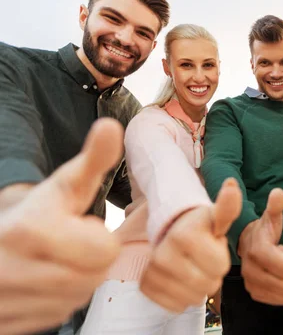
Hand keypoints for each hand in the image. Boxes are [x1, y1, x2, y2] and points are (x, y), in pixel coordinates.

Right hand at [0, 118, 122, 334]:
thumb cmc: (31, 213)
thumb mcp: (61, 186)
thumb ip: (92, 161)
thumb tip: (111, 127)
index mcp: (31, 230)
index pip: (105, 250)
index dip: (97, 236)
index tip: (74, 225)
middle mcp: (13, 269)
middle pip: (94, 276)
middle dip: (89, 259)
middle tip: (64, 244)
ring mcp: (7, 301)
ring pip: (78, 297)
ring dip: (74, 280)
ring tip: (51, 260)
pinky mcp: (7, 323)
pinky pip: (58, 315)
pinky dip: (56, 299)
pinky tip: (40, 281)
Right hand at [140, 178, 241, 312]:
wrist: (169, 232)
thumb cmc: (198, 227)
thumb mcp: (215, 216)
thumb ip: (227, 207)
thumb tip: (232, 185)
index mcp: (184, 236)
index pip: (221, 267)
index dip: (220, 258)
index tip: (211, 246)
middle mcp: (164, 254)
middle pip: (208, 285)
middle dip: (211, 274)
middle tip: (202, 258)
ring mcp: (153, 272)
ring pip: (193, 298)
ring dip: (198, 287)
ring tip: (192, 268)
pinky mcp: (146, 286)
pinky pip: (176, 305)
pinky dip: (182, 297)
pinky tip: (180, 280)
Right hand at [238, 188, 282, 304]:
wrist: (246, 243)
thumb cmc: (263, 231)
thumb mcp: (270, 217)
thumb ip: (275, 207)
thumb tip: (278, 192)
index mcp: (257, 250)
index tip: (282, 248)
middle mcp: (250, 269)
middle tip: (281, 259)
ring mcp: (250, 283)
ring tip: (278, 268)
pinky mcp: (252, 293)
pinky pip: (277, 301)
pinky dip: (281, 292)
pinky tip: (275, 278)